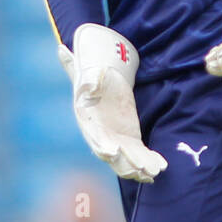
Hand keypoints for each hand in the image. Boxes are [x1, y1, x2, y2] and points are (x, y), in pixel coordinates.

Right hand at [59, 24, 166, 182]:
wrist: (104, 86)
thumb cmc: (91, 81)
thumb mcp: (83, 73)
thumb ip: (74, 66)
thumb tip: (61, 48)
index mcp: (89, 124)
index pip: (94, 138)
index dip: (103, 146)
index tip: (112, 151)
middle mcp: (102, 137)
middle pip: (113, 156)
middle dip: (125, 164)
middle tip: (138, 170)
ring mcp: (117, 142)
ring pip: (127, 161)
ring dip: (139, 168)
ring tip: (152, 173)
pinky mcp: (131, 142)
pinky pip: (140, 156)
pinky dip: (150, 162)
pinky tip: (161, 166)